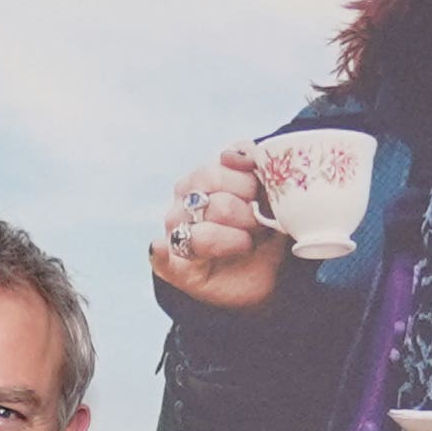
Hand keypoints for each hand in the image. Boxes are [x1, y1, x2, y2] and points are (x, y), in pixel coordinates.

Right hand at [152, 144, 285, 312]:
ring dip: (237, 240)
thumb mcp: (269, 197)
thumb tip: (240, 152)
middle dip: (246, 214)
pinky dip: (161, 252)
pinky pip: (161, 257)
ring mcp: (175, 235)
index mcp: (200, 182)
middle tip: (258, 225)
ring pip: (204, 229)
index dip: (247, 184)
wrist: (268, 277)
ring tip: (247, 244)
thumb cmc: (265, 231)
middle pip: (214, 200)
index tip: (262, 198)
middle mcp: (182, 204)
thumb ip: (257, 167)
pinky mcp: (174, 269)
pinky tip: (161, 247)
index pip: (216, 171)